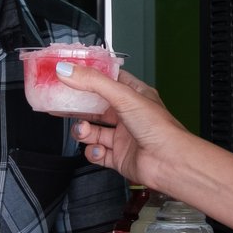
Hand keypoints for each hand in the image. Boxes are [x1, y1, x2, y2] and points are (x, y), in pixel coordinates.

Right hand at [68, 67, 194, 192]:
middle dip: (79, 106)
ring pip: (94, 131)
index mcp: (136, 95)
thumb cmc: (160, 128)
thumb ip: (93, 82)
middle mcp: (129, 115)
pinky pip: (97, 153)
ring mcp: (124, 137)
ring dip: (83, 131)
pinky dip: (92, 152)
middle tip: (62, 103)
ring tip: (82, 129)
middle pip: (97, 106)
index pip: (109, 80)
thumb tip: (67, 70)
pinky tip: (96, 149)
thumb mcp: (124, 96)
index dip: (90, 76)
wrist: (169, 162)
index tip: (70, 73)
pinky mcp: (119, 157)